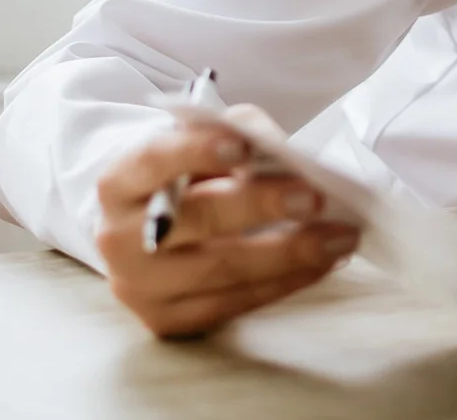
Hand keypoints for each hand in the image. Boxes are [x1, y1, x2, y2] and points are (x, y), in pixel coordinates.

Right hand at [93, 103, 361, 337]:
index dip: (196, 152)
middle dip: (258, 206)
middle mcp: (118, 237)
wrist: (152, 232)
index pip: (152, 161)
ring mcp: (138, 286)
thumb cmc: (187, 178)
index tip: (244, 147)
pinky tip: (319, 265)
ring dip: (287, 253)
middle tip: (315, 196)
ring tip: (338, 237)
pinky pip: (231, 305)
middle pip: (192, 220)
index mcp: (120, 183)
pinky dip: (282, 284)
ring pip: (218, 270)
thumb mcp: (204, 145)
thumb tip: (285, 153)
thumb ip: (238, 136)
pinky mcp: (165, 320)